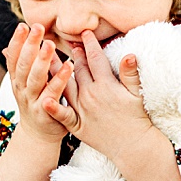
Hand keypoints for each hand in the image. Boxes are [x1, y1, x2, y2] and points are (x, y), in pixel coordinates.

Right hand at [5, 23, 75, 150]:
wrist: (39, 136)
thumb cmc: (37, 102)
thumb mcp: (26, 83)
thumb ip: (24, 63)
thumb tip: (13, 42)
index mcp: (17, 80)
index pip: (13, 58)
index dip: (16, 42)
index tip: (22, 26)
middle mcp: (22, 90)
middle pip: (23, 65)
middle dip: (29, 46)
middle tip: (37, 27)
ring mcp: (33, 102)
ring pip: (35, 79)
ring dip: (42, 61)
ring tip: (50, 44)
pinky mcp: (46, 113)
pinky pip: (53, 94)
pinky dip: (59, 80)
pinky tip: (68, 66)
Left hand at [59, 36, 152, 164]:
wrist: (132, 147)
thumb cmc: (137, 119)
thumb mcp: (137, 94)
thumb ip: (130, 73)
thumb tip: (130, 54)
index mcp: (106, 85)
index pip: (96, 59)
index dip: (90, 44)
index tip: (85, 32)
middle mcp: (91, 95)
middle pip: (80, 69)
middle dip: (75, 54)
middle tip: (69, 42)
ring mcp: (83, 111)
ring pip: (66, 86)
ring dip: (56, 71)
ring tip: (48, 58)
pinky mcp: (78, 126)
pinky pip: (63, 115)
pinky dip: (54, 108)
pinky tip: (43, 99)